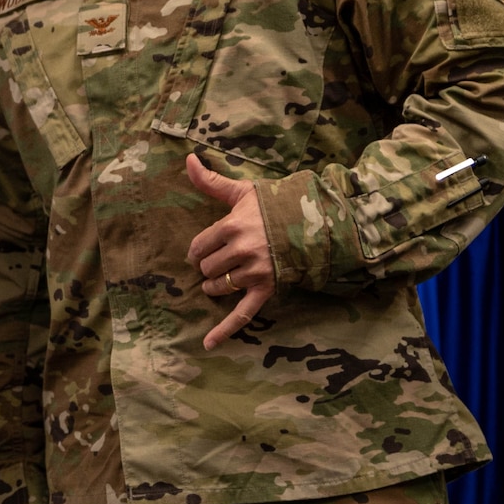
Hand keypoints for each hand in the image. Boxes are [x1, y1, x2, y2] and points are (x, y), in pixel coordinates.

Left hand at [184, 153, 275, 348]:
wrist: (316, 223)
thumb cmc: (275, 206)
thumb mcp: (242, 191)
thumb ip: (211, 180)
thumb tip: (186, 159)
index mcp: (231, 227)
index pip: (198, 246)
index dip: (198, 249)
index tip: (204, 248)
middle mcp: (241, 251)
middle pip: (207, 268)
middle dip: (208, 266)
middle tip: (218, 260)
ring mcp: (254, 273)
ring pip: (218, 287)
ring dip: (214, 285)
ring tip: (219, 279)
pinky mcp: (266, 289)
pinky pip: (242, 314)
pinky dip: (224, 331)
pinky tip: (208, 345)